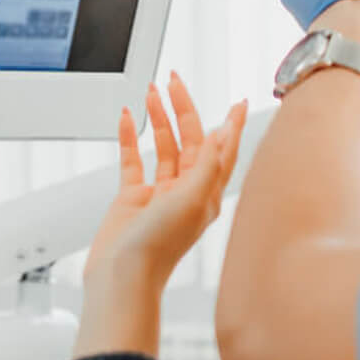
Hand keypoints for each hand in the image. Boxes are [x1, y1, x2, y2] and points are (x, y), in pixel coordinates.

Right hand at [77, 74, 247, 358]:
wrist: (122, 278)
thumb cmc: (159, 248)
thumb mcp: (191, 200)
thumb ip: (208, 164)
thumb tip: (222, 133)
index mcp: (206, 194)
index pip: (223, 150)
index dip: (231, 125)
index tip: (238, 101)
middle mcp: (185, 192)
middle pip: (190, 140)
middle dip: (183, 109)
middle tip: (175, 81)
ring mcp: (158, 195)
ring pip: (163, 146)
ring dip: (157, 119)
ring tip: (151, 93)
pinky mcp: (132, 199)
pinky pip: (133, 161)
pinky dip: (129, 138)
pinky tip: (126, 119)